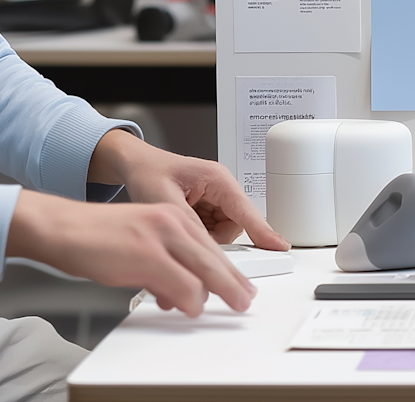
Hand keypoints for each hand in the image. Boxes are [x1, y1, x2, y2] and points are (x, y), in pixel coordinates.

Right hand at [7, 190, 254, 315]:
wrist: (61, 226)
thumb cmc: (94, 236)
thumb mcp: (139, 243)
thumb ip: (163, 263)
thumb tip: (178, 292)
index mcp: (172, 216)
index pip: (210, 245)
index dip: (228, 269)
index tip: (239, 282)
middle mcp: (172, 222)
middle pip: (215, 258)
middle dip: (234, 283)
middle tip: (245, 299)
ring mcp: (161, 238)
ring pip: (206, 271)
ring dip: (217, 292)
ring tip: (229, 304)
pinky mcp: (147, 256)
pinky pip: (183, 284)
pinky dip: (190, 300)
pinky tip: (190, 307)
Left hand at [89, 130, 288, 250]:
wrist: (134, 166)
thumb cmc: (148, 172)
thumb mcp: (163, 200)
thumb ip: (188, 224)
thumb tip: (206, 248)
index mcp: (218, 180)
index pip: (246, 211)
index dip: (263, 231)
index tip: (280, 246)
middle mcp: (222, 188)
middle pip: (235, 226)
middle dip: (214, 237)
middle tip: (189, 235)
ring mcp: (216, 198)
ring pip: (224, 231)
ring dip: (205, 236)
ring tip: (180, 227)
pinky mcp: (208, 208)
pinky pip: (213, 230)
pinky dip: (199, 234)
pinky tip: (182, 226)